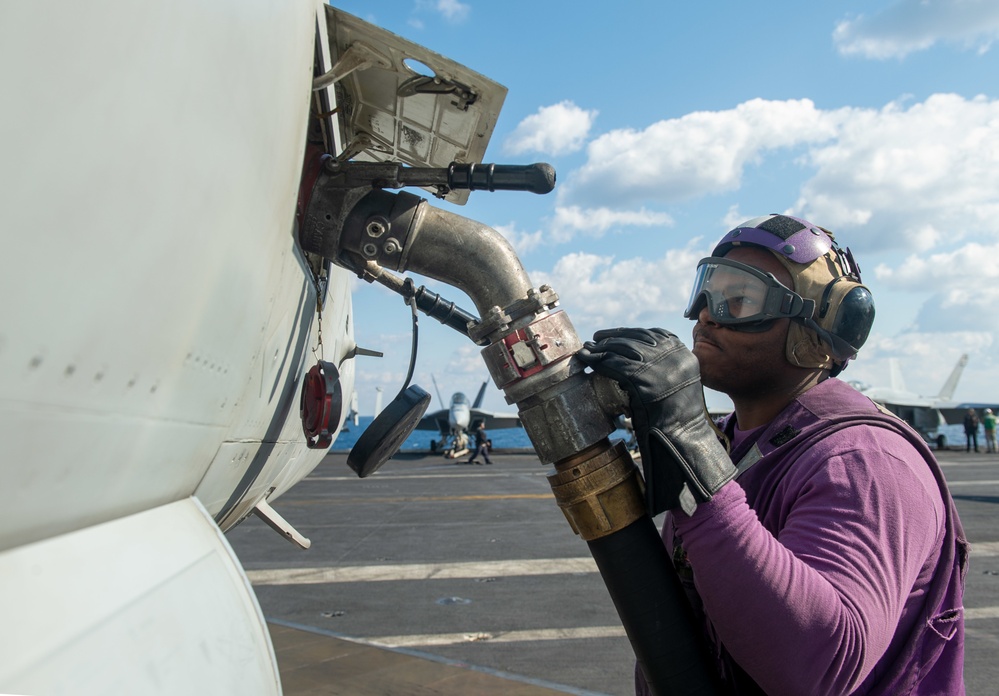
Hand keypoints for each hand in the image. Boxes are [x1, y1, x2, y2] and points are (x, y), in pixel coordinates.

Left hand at [577, 327, 734, 514]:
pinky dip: (598, 360)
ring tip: (588, 350)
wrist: (682, 437)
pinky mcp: (642, 378)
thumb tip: (634, 353)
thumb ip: (662, 364)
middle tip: (595, 340)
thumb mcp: (676, 380)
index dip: (627, 333)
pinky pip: (614, 364)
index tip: (612, 334)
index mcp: (682, 352)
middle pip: (635, 339)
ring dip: (601, 348)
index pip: (651, 334)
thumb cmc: (677, 415)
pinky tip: (588, 360)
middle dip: (612, 338)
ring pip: (622, 349)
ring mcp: (658, 365)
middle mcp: (672, 354)